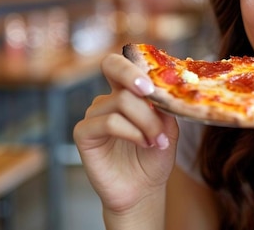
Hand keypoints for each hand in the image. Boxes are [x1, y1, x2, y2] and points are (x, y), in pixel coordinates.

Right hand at [73, 53, 178, 214]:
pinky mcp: (84, 134)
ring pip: (121, 101)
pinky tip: (144, 143)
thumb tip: (164, 86)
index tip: (156, 80)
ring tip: (158, 141)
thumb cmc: (155, 156)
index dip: (137, 63)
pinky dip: (132, 131)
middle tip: (150, 92)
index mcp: (126, 92)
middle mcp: (107, 99)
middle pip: (112, 66)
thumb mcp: (169, 126)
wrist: (143, 189)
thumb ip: (164, 105)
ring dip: (147, 121)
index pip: (124, 63)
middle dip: (132, 73)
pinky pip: (109, 122)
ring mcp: (94, 115)